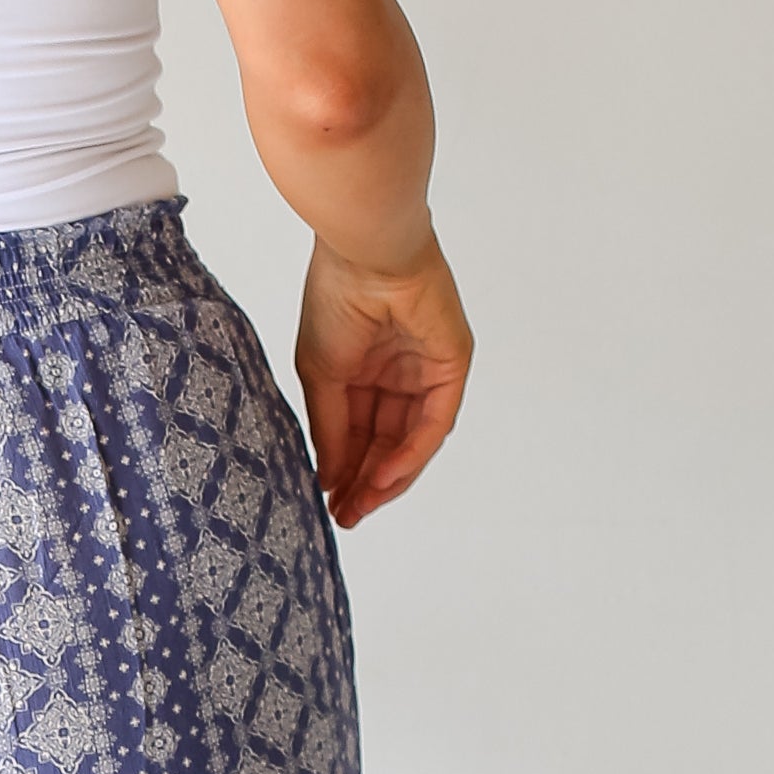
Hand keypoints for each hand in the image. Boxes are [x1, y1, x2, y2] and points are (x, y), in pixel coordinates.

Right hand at [294, 232, 472, 528]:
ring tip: (362, 506)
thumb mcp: (322, 375)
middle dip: (367, 482)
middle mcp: (397, 373)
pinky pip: (433, 422)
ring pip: (412, 439)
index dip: (345, 470)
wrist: (367, 256)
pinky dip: (411, 453)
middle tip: (346, 517)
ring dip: (388, 477)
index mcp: (363, 369)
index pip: (359, 432)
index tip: (329, 505)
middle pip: (386, 442)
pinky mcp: (451, 367)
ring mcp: (426, 372)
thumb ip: (331, 429)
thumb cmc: (335, 298)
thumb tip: (328, 478)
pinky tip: (385, 477)